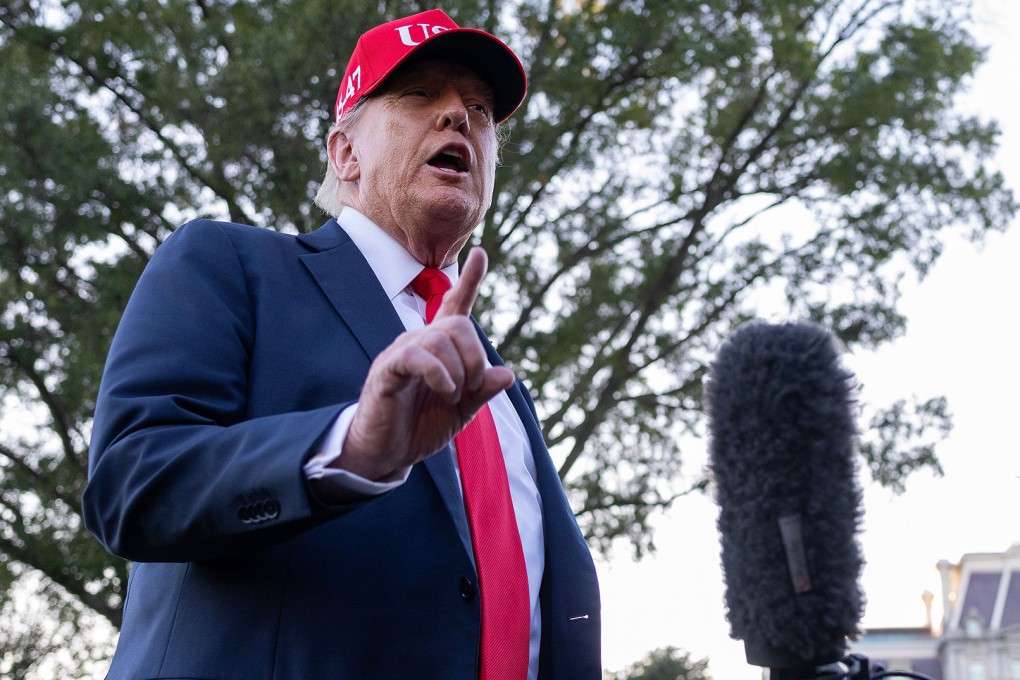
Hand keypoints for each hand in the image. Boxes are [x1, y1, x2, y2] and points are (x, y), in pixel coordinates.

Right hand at [334, 248, 514, 480]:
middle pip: (459, 326)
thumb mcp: (461, 411)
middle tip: (474, 386)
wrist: (385, 454)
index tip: (481, 253)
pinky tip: (443, 390)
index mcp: (439, 349)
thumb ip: (482, 391)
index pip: (454, 306)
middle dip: (476, 356)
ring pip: (441, 340)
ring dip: (459, 372)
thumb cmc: (420, 427)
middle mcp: (420, 343)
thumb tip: (508, 374)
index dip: (469, 281)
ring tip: (452, 395)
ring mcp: (402, 353)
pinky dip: (439, 373)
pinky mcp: (388, 370)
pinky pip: (417, 356)